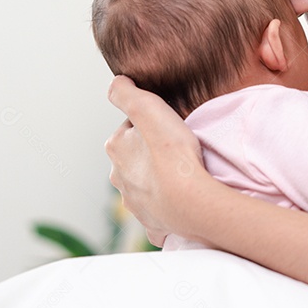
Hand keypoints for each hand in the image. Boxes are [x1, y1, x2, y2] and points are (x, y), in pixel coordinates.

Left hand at [105, 76, 208, 245]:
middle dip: (151, 153)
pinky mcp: (152, 223)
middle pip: (135, 158)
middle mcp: (119, 177)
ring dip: (157, 179)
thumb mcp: (146, 107)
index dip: (150, 124)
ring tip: (181, 173)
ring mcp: (135, 203)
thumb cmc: (172, 153)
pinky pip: (156, 215)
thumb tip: (116, 84)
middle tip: (177, 149)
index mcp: (116, 148)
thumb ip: (124, 91)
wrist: (191, 199)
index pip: (130, 128)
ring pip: (143, 186)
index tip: (167, 127)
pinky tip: (176, 204)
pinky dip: (163, 210)